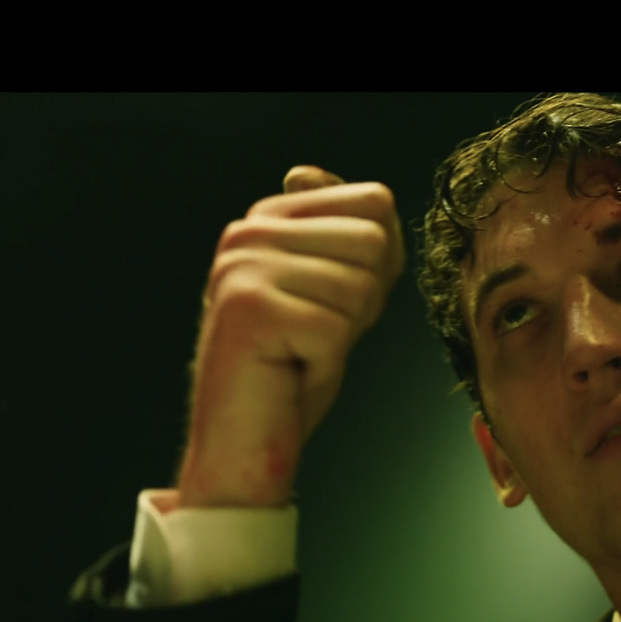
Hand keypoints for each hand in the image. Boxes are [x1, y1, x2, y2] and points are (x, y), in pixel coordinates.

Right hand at [175, 166, 404, 508]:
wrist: (242, 448)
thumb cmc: (288, 375)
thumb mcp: (326, 291)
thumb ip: (339, 234)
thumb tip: (309, 173)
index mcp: (264, 219)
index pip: (374, 203)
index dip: (378, 265)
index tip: (329, 303)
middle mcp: (246, 233)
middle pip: (373, 241)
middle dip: (363, 302)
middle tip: (313, 336)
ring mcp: (243, 269)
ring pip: (359, 285)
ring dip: (343, 336)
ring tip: (297, 354)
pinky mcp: (251, 311)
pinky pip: (337, 329)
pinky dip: (325, 365)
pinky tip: (287, 372)